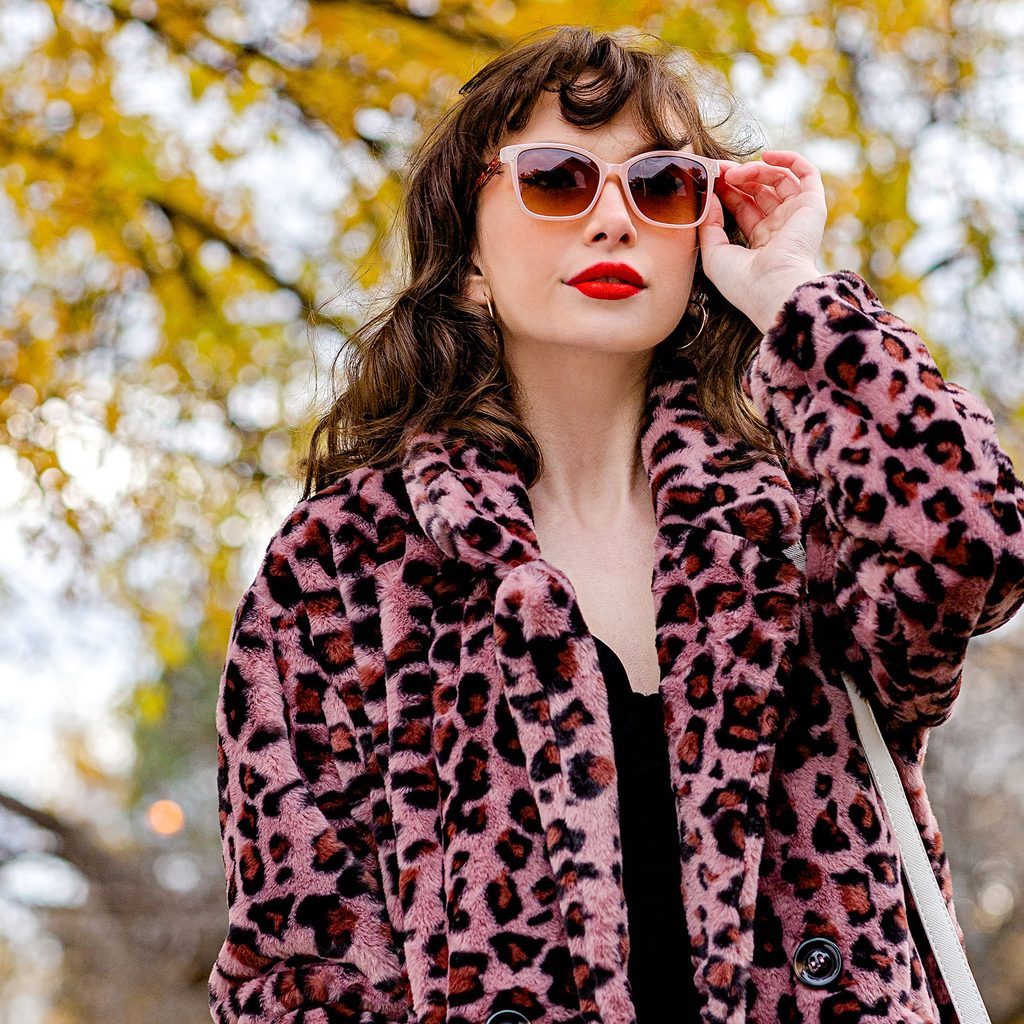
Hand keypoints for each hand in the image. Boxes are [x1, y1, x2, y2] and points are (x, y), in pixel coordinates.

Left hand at [697, 149, 827, 332]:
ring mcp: (797, 216)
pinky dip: (790, 159)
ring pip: (779, 180)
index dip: (728, 191)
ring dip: (756, 170)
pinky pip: (807, 174)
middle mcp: (781, 227)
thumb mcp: (714, 254)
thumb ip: (709, 225)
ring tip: (736, 173)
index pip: (744, 207)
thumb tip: (710, 198)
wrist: (772, 288)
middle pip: (760, 191)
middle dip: (739, 177)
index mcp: (761, 242)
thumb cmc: (742, 281)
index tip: (711, 180)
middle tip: (720, 170)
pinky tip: (767, 156)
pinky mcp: (812, 206)